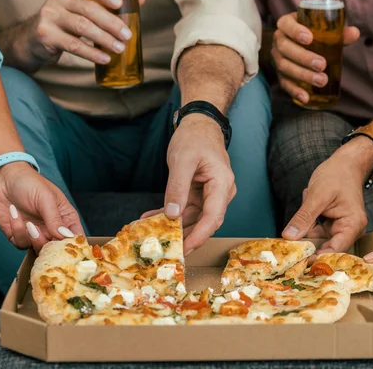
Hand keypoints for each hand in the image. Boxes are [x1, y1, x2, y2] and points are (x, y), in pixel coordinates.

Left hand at [0, 162, 83, 251]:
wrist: (3, 177)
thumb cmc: (30, 182)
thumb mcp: (46, 198)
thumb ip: (55, 219)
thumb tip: (66, 236)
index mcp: (65, 218)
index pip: (75, 237)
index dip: (73, 245)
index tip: (67, 246)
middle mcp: (51, 228)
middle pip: (57, 248)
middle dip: (48, 244)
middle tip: (40, 232)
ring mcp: (35, 233)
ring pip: (38, 249)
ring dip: (32, 238)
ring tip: (28, 223)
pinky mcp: (18, 235)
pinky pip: (20, 243)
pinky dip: (17, 230)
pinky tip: (13, 213)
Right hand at [26, 0, 144, 65]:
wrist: (34, 38)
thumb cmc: (66, 20)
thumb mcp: (83, 6)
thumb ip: (108, 2)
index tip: (119, 2)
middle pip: (88, 9)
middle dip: (111, 23)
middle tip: (127, 35)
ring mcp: (50, 15)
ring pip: (82, 27)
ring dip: (104, 39)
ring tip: (120, 48)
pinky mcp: (46, 34)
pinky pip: (74, 45)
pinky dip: (92, 53)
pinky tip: (105, 58)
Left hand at [142, 115, 235, 253]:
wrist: (199, 124)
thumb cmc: (195, 138)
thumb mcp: (182, 160)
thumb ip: (177, 187)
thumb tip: (173, 214)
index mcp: (222, 184)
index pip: (214, 217)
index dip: (200, 236)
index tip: (185, 249)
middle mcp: (220, 193)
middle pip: (205, 222)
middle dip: (185, 236)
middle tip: (165, 249)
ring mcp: (209, 194)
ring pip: (193, 218)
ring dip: (173, 226)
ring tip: (150, 232)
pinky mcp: (199, 194)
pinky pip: (185, 209)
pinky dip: (169, 214)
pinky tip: (150, 217)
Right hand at [271, 12, 359, 102]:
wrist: (298, 47)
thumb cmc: (313, 35)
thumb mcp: (323, 30)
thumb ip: (338, 32)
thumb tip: (355, 33)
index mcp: (287, 25)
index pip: (285, 24)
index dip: (295, 31)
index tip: (309, 38)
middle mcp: (279, 41)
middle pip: (285, 48)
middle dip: (303, 57)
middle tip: (322, 65)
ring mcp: (277, 58)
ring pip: (285, 67)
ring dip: (302, 75)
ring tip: (321, 80)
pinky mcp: (280, 74)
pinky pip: (284, 83)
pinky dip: (294, 91)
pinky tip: (305, 97)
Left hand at [282, 137, 372, 253]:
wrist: (344, 163)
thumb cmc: (337, 175)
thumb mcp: (318, 196)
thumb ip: (304, 217)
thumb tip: (289, 237)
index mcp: (353, 225)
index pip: (335, 249)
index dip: (317, 257)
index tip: (297, 260)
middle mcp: (348, 231)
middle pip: (325, 248)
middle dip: (307, 243)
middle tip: (290, 237)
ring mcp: (338, 228)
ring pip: (316, 240)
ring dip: (306, 226)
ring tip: (308, 199)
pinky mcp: (329, 225)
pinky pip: (314, 231)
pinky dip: (307, 220)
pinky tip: (310, 198)